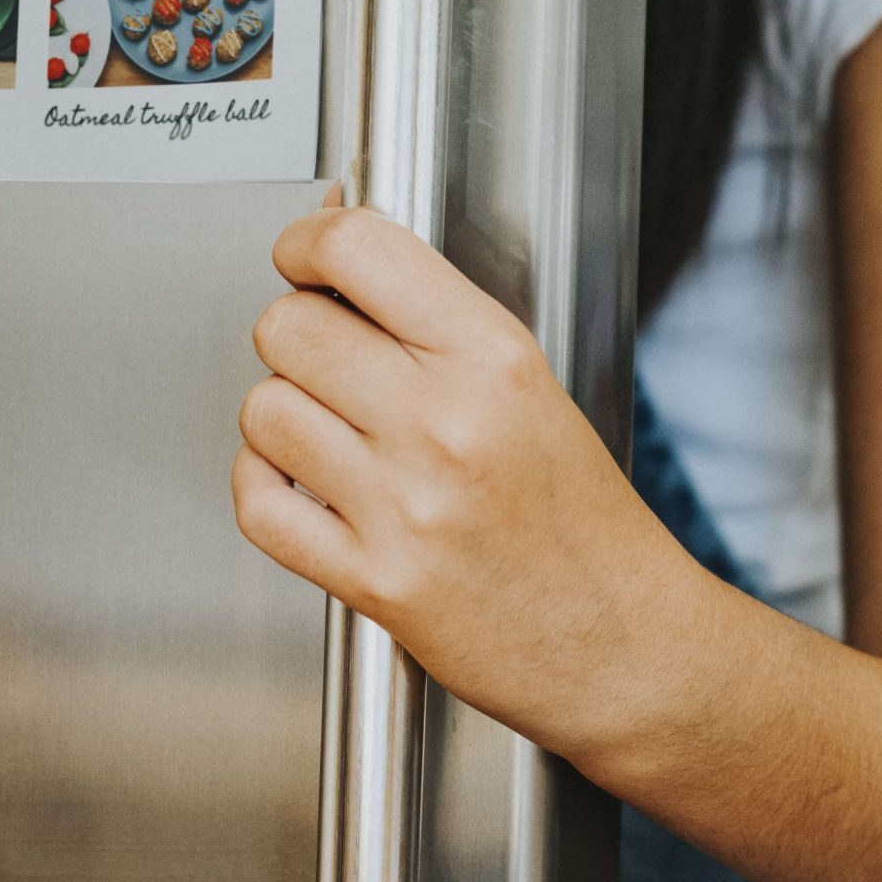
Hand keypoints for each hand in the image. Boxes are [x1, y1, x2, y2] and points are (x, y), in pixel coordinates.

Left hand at [231, 197, 699, 759]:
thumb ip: (431, 316)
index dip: (306, 243)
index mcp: (493, 358)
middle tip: (326, 361)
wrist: (623, 644)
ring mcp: (405, 504)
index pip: (356, 250)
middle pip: (289, 327)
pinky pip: (258, 504)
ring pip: (264, 410)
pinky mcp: (373, 579)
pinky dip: (262, 487)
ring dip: (281, 417)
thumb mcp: (529, 385)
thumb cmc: (581, 520)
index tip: (303, 257)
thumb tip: (332, 237)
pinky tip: (300, 486)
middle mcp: (446, 423)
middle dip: (295, 337)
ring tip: (328, 435)